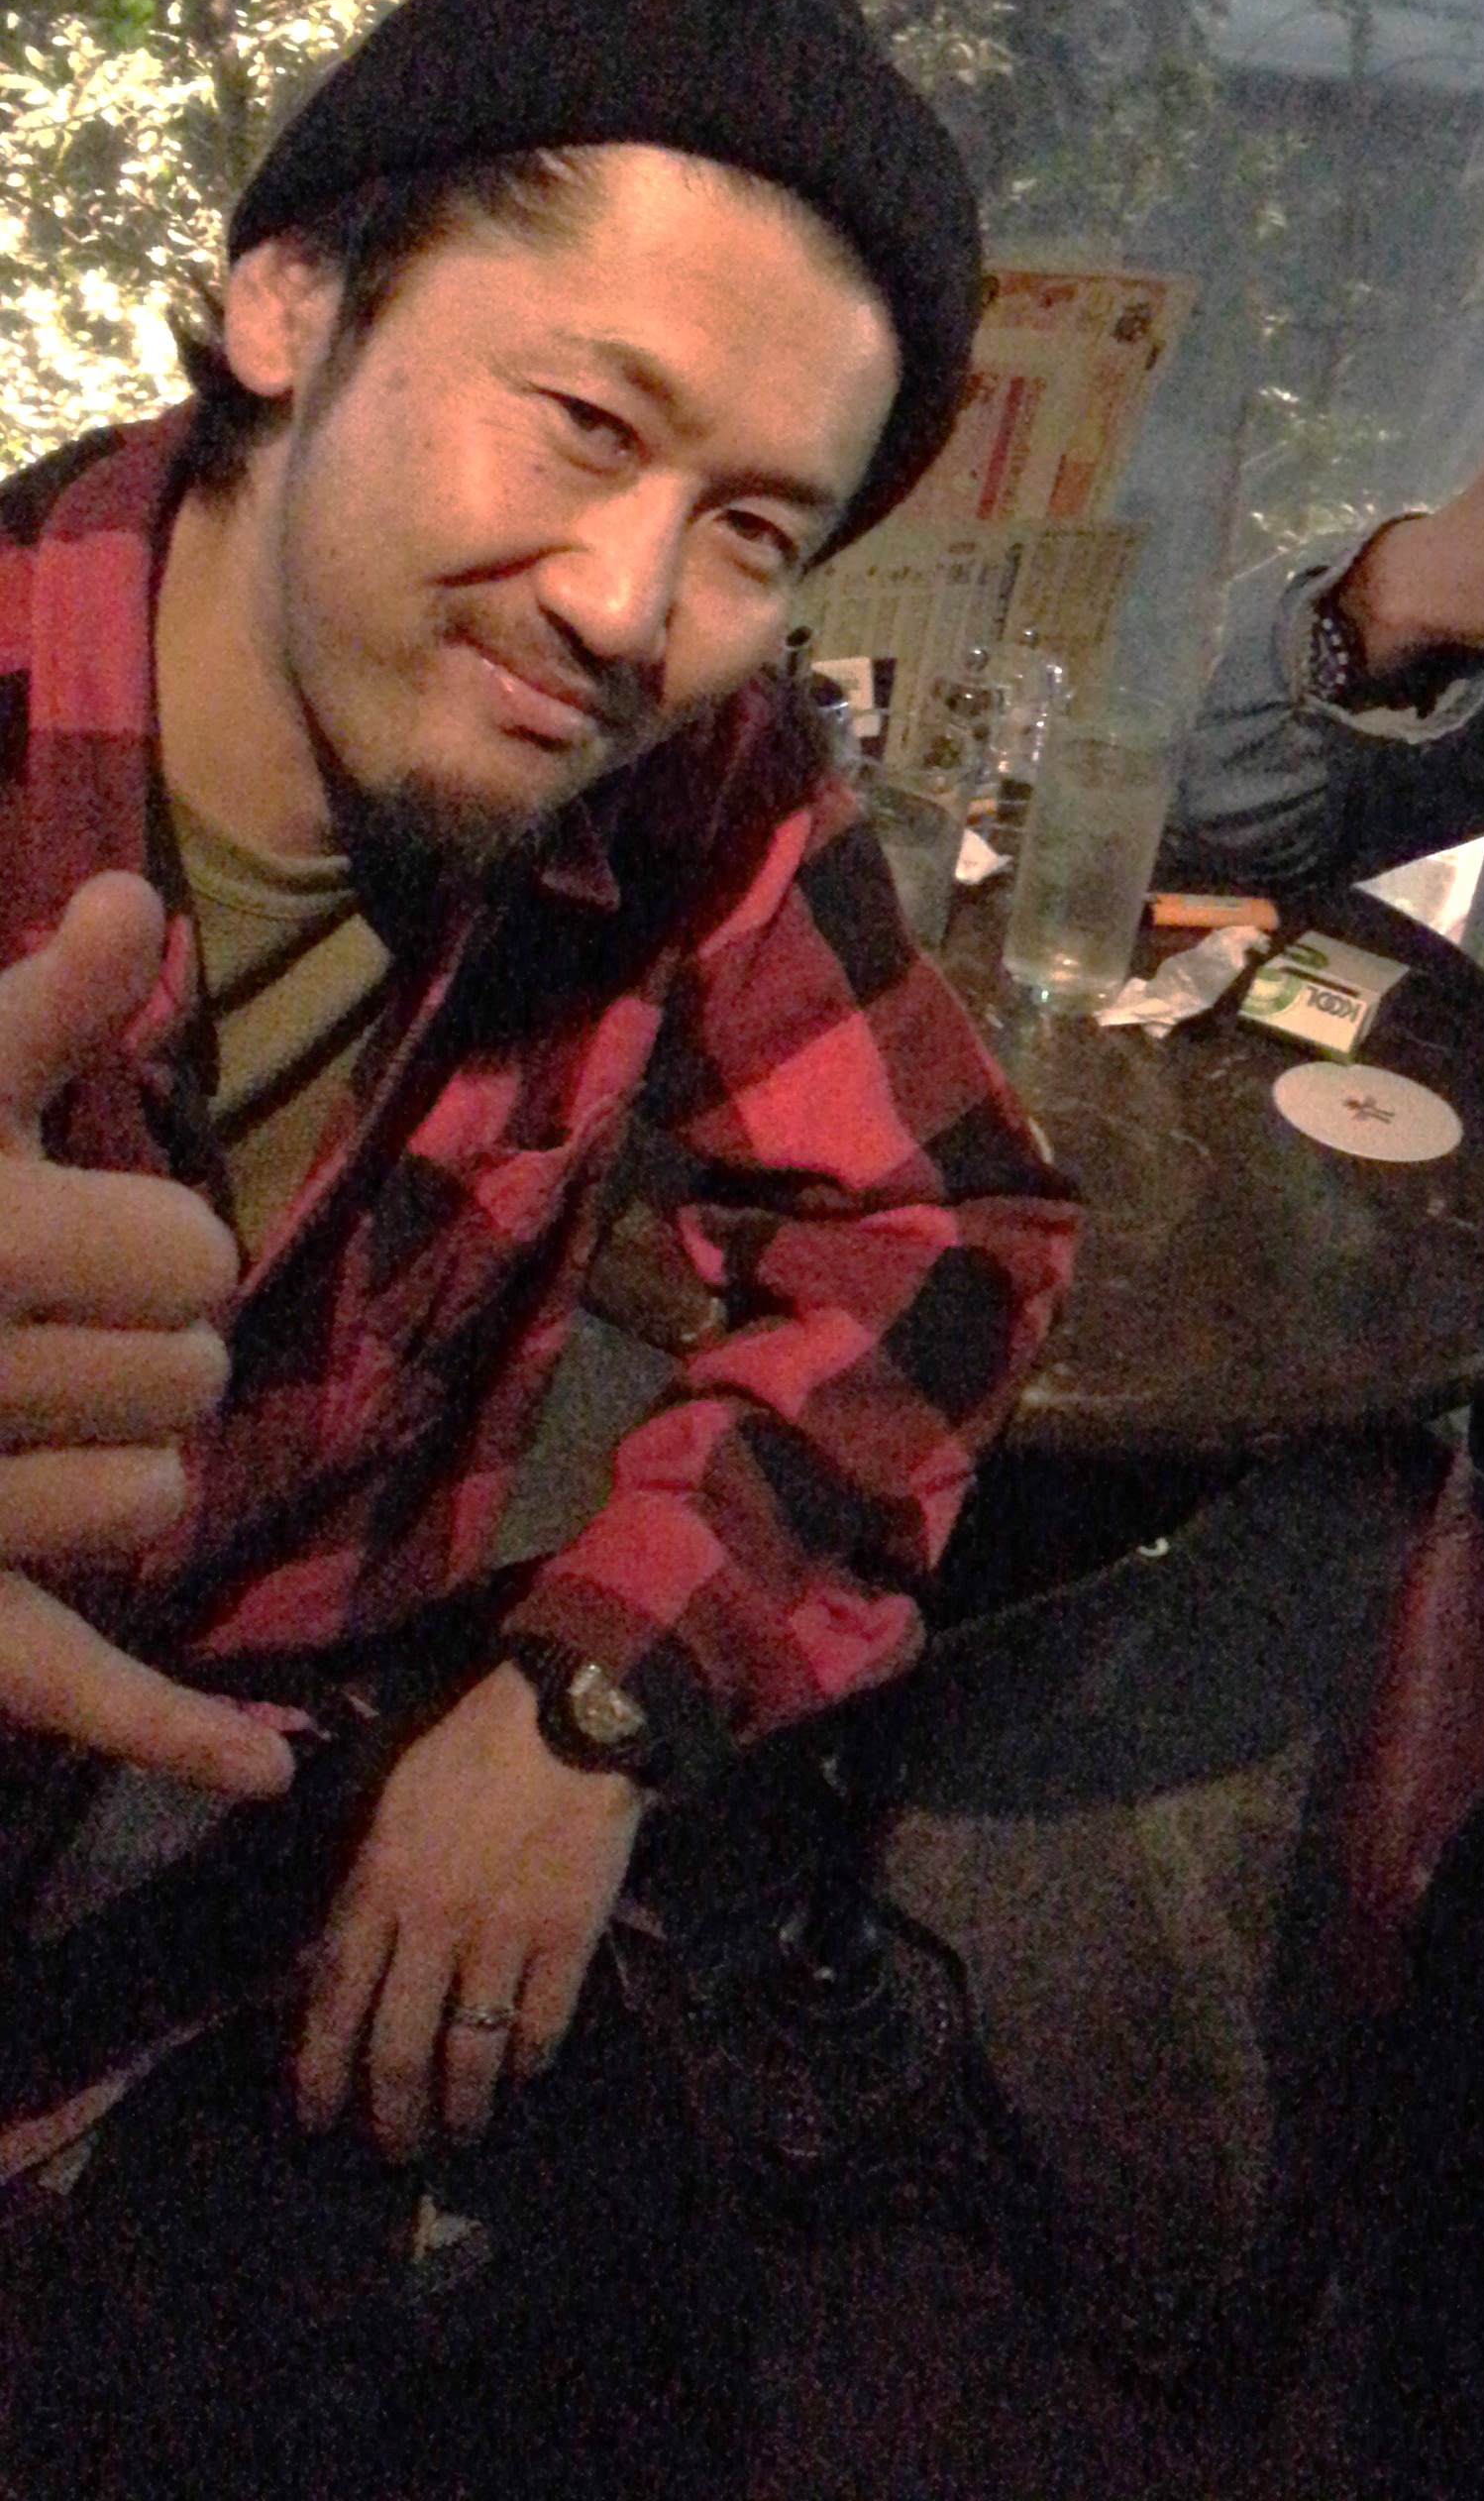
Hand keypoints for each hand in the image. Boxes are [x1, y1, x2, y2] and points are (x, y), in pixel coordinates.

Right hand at [0, 873, 290, 1796]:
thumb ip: (29, 1010)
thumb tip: (131, 899)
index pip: (191, 1253)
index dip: (152, 1244)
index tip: (79, 1236)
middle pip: (193, 1376)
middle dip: (143, 1349)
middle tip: (33, 1328)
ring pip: (150, 1499)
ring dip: (107, 1467)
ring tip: (5, 1424)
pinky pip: (70, 1683)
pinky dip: (175, 1734)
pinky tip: (272, 1768)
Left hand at [295, 1660, 642, 2155]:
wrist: (574, 1716)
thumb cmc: (474, 1749)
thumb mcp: (393, 1801)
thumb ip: (364, 1881)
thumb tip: (336, 1959)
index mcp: (381, 1884)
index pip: (335, 1999)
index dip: (321, 2068)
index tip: (316, 2117)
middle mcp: (433, 1925)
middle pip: (398, 2046)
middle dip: (391, 2112)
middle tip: (394, 2148)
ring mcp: (503, 1937)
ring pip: (469, 2052)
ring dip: (461, 2106)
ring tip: (460, 2132)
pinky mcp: (567, 1938)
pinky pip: (541, 2024)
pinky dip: (529, 2060)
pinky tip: (524, 2074)